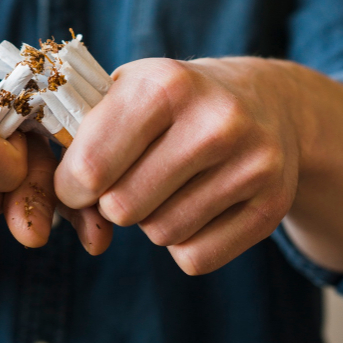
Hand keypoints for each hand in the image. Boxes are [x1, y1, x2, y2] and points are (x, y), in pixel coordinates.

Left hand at [55, 57, 301, 274]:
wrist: (263, 100)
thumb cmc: (172, 101)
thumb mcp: (125, 92)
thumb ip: (83, 144)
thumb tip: (74, 217)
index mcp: (166, 84)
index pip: (92, 166)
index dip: (71, 185)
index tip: (75, 181)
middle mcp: (214, 121)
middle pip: (123, 208)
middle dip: (112, 201)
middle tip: (128, 177)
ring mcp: (251, 164)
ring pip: (161, 234)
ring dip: (151, 220)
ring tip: (168, 183)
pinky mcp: (272, 205)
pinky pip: (197, 258)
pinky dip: (185, 243)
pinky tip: (198, 203)